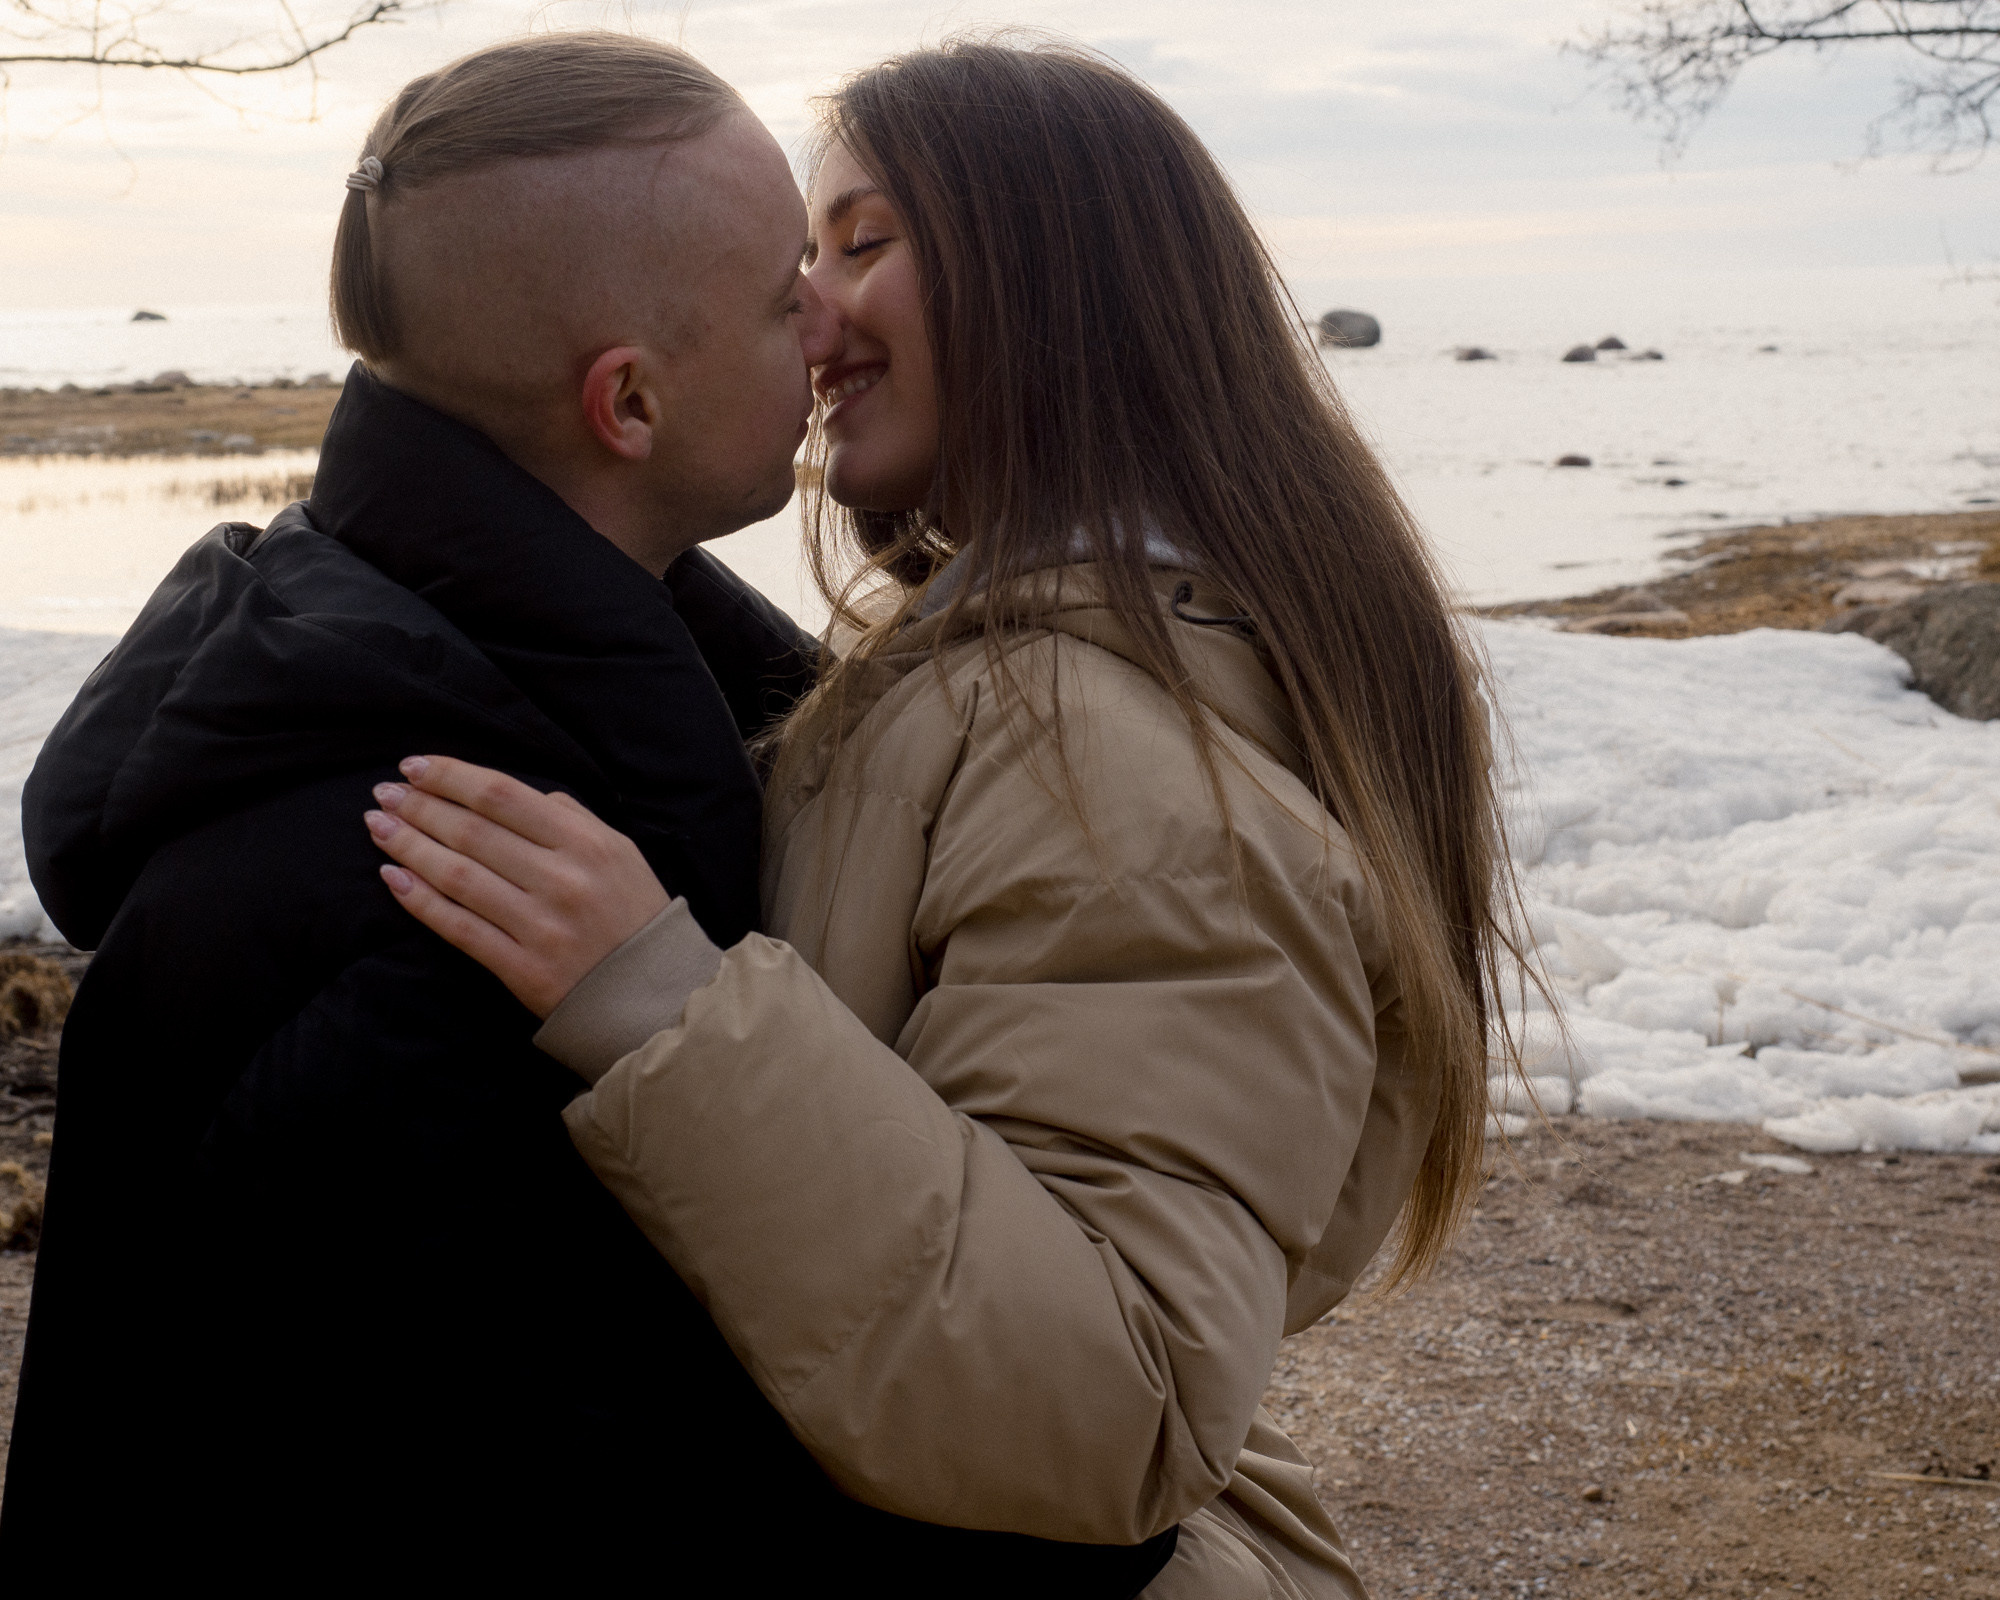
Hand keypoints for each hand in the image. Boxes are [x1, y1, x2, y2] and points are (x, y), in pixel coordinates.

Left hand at [364, 755, 670, 1017]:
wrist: (656, 995)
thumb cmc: (634, 915)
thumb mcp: (620, 853)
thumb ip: (572, 818)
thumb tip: (518, 797)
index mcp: (586, 843)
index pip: (503, 796)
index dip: (451, 777)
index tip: (413, 767)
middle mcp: (561, 880)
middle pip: (472, 832)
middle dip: (419, 807)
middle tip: (383, 794)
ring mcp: (540, 926)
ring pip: (458, 876)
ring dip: (409, 847)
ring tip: (378, 827)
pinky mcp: (522, 968)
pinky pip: (459, 927)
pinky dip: (420, 901)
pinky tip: (392, 877)